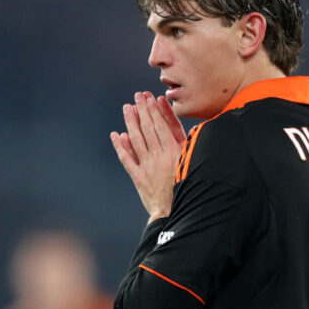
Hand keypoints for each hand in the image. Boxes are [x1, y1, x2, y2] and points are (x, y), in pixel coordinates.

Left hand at [110, 91, 186, 222]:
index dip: (155, 111)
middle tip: (137, 96)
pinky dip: (120, 147)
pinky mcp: (138, 178)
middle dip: (142, 111)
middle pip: (148, 129)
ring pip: (136, 140)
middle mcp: (159, 157)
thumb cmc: (188, 186)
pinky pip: (127, 159)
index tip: (150, 98)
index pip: (162, 126)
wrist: (176, 212)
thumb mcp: (192, 162)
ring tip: (127, 108)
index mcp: (174, 153)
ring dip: (131, 123)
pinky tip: (116, 135)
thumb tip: (183, 125)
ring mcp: (147, 167)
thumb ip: (186, 143)